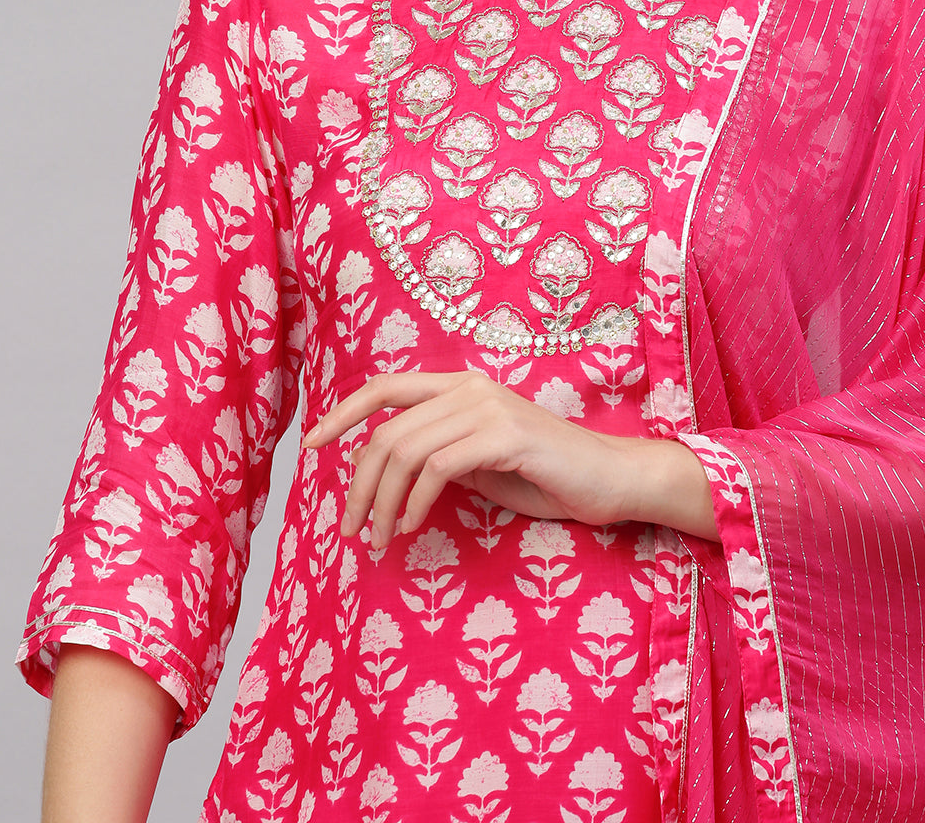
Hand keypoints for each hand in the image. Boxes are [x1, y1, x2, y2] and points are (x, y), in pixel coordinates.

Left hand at [302, 370, 718, 546]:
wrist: (611, 479)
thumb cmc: (546, 474)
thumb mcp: (479, 463)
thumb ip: (437, 455)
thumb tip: (384, 473)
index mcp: (459, 387)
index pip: (384, 387)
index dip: (342, 413)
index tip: (312, 445)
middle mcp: (469, 387)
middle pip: (386, 429)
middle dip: (358, 483)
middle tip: (351, 528)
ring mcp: (487, 407)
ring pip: (405, 449)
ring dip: (383, 500)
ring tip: (380, 538)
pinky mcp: (505, 434)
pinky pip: (439, 467)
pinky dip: (417, 502)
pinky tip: (415, 526)